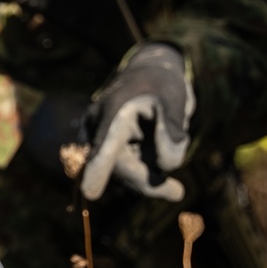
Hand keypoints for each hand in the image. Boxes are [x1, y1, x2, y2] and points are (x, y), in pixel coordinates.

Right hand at [80, 43, 193, 202]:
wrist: (149, 74)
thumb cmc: (163, 86)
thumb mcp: (176, 103)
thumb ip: (172, 133)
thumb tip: (165, 167)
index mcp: (115, 112)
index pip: (105, 146)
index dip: (98, 169)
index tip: (89, 193)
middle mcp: (99, 126)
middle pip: (118, 167)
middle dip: (146, 180)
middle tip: (177, 192)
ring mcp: (97, 136)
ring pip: (122, 169)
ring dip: (147, 168)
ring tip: (168, 145)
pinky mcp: (101, 146)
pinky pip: (122, 166)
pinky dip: (141, 165)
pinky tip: (153, 148)